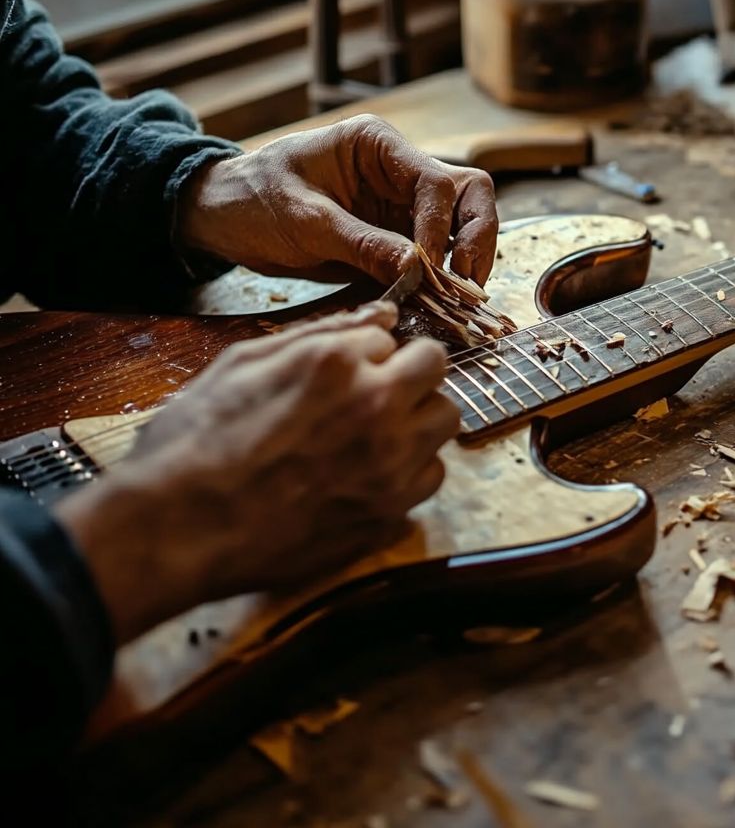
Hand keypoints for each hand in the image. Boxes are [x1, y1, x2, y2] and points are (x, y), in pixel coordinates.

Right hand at [57, 302, 459, 642]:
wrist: (179, 529)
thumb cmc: (196, 441)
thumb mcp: (242, 363)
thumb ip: (321, 333)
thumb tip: (383, 316)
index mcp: (337, 363)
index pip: (393, 337)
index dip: (367, 354)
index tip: (344, 372)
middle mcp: (376, 408)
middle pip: (437, 370)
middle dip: (410, 374)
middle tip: (373, 394)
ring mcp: (389, 464)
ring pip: (445, 422)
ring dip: (417, 420)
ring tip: (371, 435)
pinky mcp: (389, 512)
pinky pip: (430, 477)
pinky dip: (409, 471)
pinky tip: (369, 474)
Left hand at [179, 115, 498, 285]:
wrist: (221, 216)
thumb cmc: (253, 200)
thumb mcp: (304, 220)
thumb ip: (362, 243)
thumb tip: (418, 268)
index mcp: (377, 145)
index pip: (436, 182)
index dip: (443, 227)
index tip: (429, 269)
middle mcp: (399, 170)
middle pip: (468, 196)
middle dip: (476, 240)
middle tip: (466, 285)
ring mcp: (400, 204)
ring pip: (462, 226)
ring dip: (465, 262)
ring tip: (456, 300)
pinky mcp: (394, 236)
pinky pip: (434, 256)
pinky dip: (441, 280)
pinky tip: (437, 304)